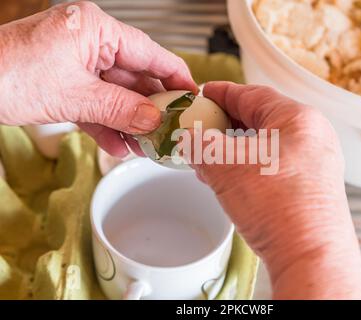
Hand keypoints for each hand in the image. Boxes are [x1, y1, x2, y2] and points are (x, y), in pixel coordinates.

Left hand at [0, 1, 196, 156]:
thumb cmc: (5, 74)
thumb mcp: (74, 96)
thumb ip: (120, 109)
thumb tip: (154, 121)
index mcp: (95, 29)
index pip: (149, 52)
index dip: (175, 75)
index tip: (193, 94)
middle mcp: (89, 42)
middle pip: (135, 76)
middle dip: (151, 107)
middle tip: (171, 128)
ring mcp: (77, 62)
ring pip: (116, 93)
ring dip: (130, 121)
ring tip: (146, 145)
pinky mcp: (65, 81)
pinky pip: (96, 103)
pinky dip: (106, 124)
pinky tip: (118, 145)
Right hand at [192, 82, 360, 298]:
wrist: (309, 256)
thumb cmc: (280, 207)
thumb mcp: (225, 166)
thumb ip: (200, 144)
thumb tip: (190, 139)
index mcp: (298, 119)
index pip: (252, 94)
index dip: (222, 93)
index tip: (204, 94)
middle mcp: (313, 137)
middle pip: (260, 119)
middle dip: (226, 125)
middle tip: (202, 128)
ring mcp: (315, 163)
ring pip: (266, 145)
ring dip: (235, 150)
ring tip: (210, 160)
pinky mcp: (311, 187)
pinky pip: (274, 166)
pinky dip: (249, 167)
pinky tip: (231, 179)